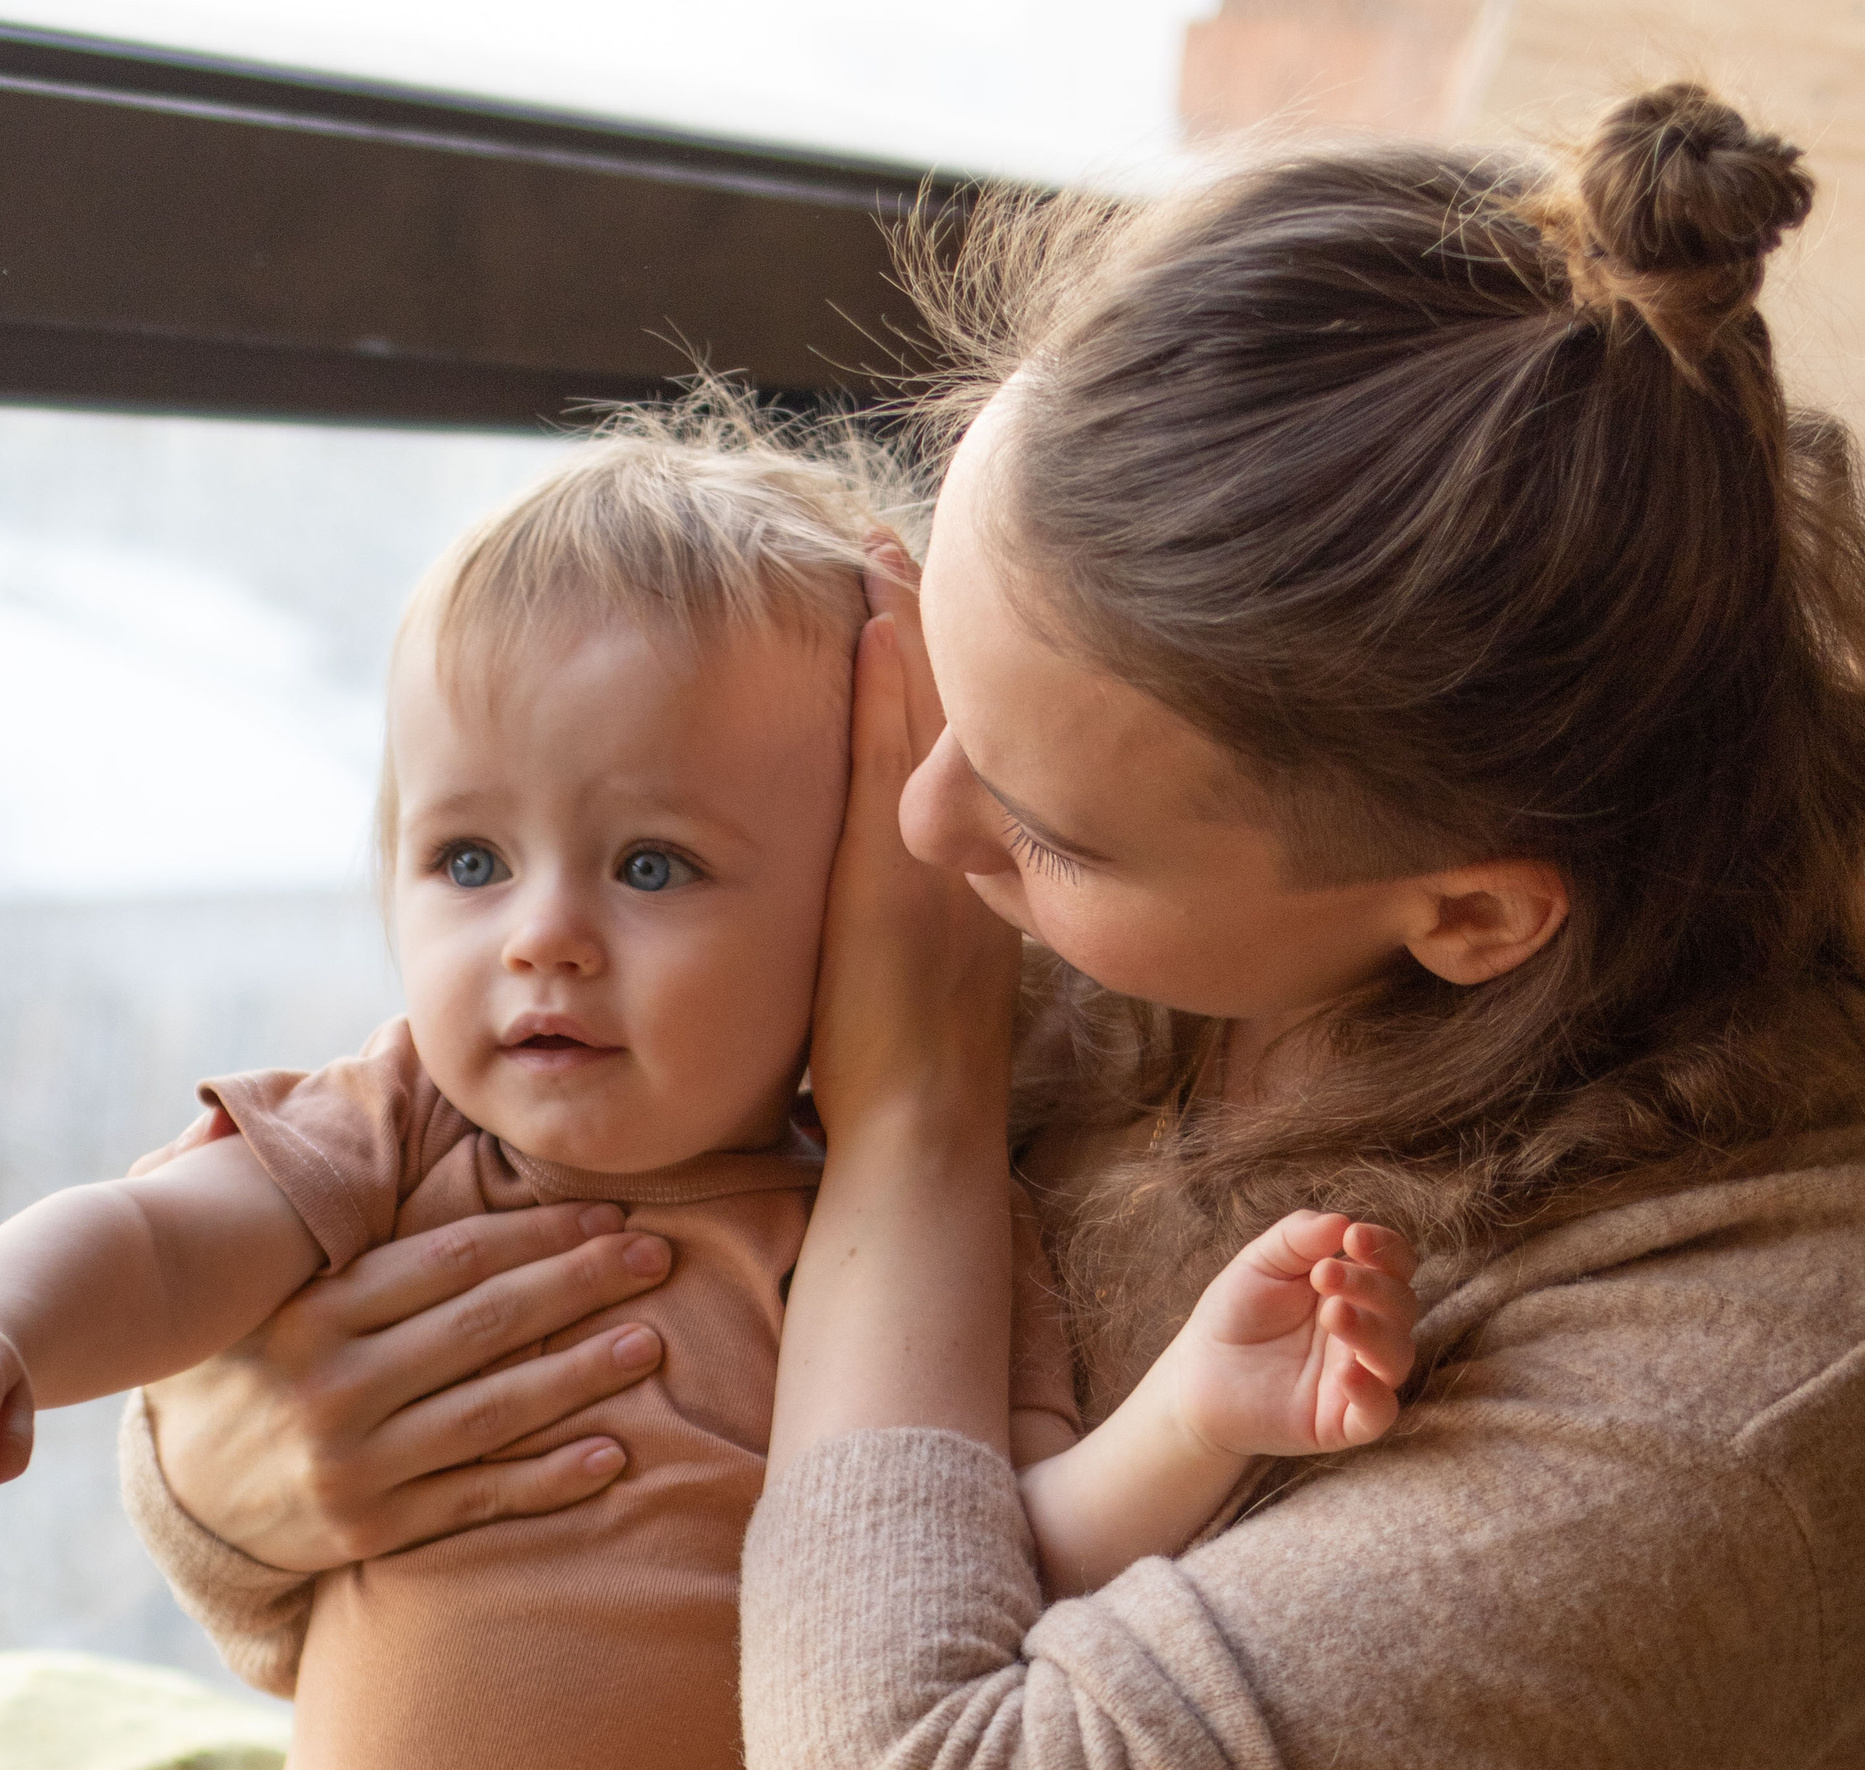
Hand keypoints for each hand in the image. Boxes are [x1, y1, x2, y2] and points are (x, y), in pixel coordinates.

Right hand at [147, 1204, 676, 1573]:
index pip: (449, 1260)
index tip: (605, 1215)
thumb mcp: (258, 1288)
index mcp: (313, 1312)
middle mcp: (335, 1384)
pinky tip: (612, 1455)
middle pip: (485, 1325)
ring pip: (494, 1411)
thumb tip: (366, 1070)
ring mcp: (356, 1461)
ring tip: (650, 1344)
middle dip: (580, 1285)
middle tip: (656, 1259)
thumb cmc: (245, 1368)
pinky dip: (549, 1479)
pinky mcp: (374, 1528)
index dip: (537, 1233)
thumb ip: (313, 1208)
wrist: (185, 1496)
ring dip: (581, 1376)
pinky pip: (479, 1498)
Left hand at [806, 540, 1018, 1161]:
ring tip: (882, 544)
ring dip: (908, 628)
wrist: (923, 1135)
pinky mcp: (888, 876)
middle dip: (946, 630)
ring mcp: (938, 859)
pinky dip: (882, 685)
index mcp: (994, 882)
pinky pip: (888, 758)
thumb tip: (915, 923)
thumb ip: (936, 937)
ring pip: (934, 722)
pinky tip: (870, 618)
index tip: (958, 614)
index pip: (988, 760)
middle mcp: (982, 856)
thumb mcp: (942, 993)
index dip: (970, 683)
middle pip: (971, 721)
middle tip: (924, 540)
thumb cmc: (916, 1091)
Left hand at [1158, 1215, 1417, 1459]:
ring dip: (1372, 1331)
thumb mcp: (1260, 1263)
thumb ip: (1298, 1237)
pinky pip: (1378, 1413)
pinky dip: (1371, 1393)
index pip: (1396, 1265)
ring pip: (1396, 1356)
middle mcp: (1366, 1333)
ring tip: (1333, 1313)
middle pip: (1401, 1306)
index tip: (1353, 1238)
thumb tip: (1343, 1222)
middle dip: (1371, 1286)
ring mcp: (1359, 1378)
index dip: (1386, 1249)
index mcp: (1356, 1290)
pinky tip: (1345, 1373)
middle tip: (1324, 1276)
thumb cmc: (1234, 1315)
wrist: (1196, 1377)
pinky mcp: (1343, 1422)